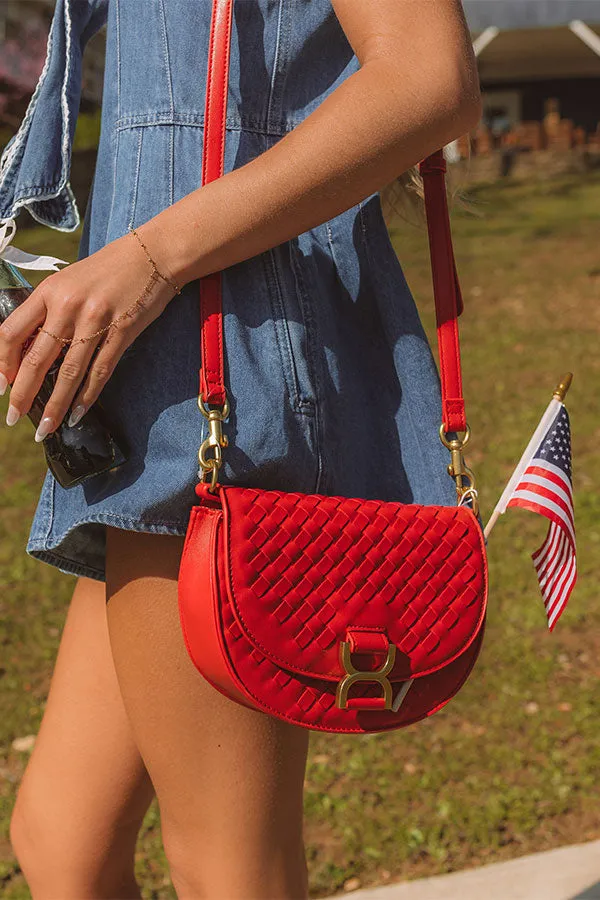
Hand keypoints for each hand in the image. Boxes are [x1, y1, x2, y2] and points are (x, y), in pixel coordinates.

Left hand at [0, 228, 177, 439]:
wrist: (153, 254)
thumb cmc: (109, 269)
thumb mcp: (69, 282)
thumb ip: (50, 312)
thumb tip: (31, 351)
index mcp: (49, 291)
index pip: (12, 332)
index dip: (3, 363)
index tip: (1, 386)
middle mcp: (68, 306)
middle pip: (37, 359)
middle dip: (23, 394)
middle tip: (15, 418)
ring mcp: (96, 320)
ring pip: (68, 372)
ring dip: (55, 405)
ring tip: (47, 428)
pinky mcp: (122, 332)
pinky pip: (100, 371)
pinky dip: (87, 396)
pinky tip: (78, 413)